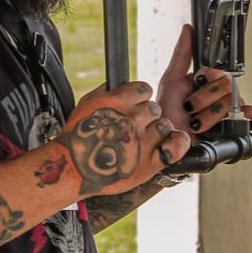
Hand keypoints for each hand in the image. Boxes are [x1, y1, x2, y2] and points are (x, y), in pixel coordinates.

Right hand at [57, 82, 190, 197]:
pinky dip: (178, 143)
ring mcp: (141, 142)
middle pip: (154, 108)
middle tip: (132, 127)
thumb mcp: (87, 102)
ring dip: (156, 130)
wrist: (73, 169)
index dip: (139, 98)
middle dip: (146, 116)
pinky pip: (175, 146)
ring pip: (164, 125)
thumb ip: (109, 89)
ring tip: (141, 140)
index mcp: (117, 101)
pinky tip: (173, 141)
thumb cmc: (77, 135)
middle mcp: (131, 119)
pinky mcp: (149, 163)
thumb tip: (124, 83)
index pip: (144, 89)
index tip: (133, 106)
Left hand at [157, 24, 251, 137]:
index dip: (208, 77)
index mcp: (208, 83)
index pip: (220, 70)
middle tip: (190, 107)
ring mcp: (230, 111)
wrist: (166, 142)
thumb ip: (181, 54)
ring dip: (211, 114)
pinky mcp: (237, 129)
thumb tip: (189, 28)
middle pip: (229, 85)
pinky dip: (250, 116)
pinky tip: (235, 119)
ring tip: (196, 123)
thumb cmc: (167, 112)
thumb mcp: (171, 80)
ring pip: (236, 101)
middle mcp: (221, 95)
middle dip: (205, 98)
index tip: (196, 83)